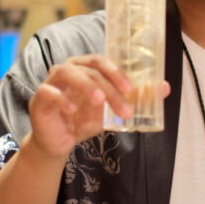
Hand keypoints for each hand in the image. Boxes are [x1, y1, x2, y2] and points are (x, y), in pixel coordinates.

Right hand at [26, 55, 168, 158]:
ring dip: (88, 86)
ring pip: (69, 73)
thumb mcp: (113, 110)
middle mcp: (69, 69)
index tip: (132, 89)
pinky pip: (48, 91)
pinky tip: (73, 109)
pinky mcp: (39, 98)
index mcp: (87, 67)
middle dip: (110, 87)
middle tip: (125, 105)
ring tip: (100, 102)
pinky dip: (62, 99)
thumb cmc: (86, 120)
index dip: (118, 72)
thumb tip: (165, 87)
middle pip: (91, 69)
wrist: (60, 142)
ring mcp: (52, 81)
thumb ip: (136, 97)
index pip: (103, 61)